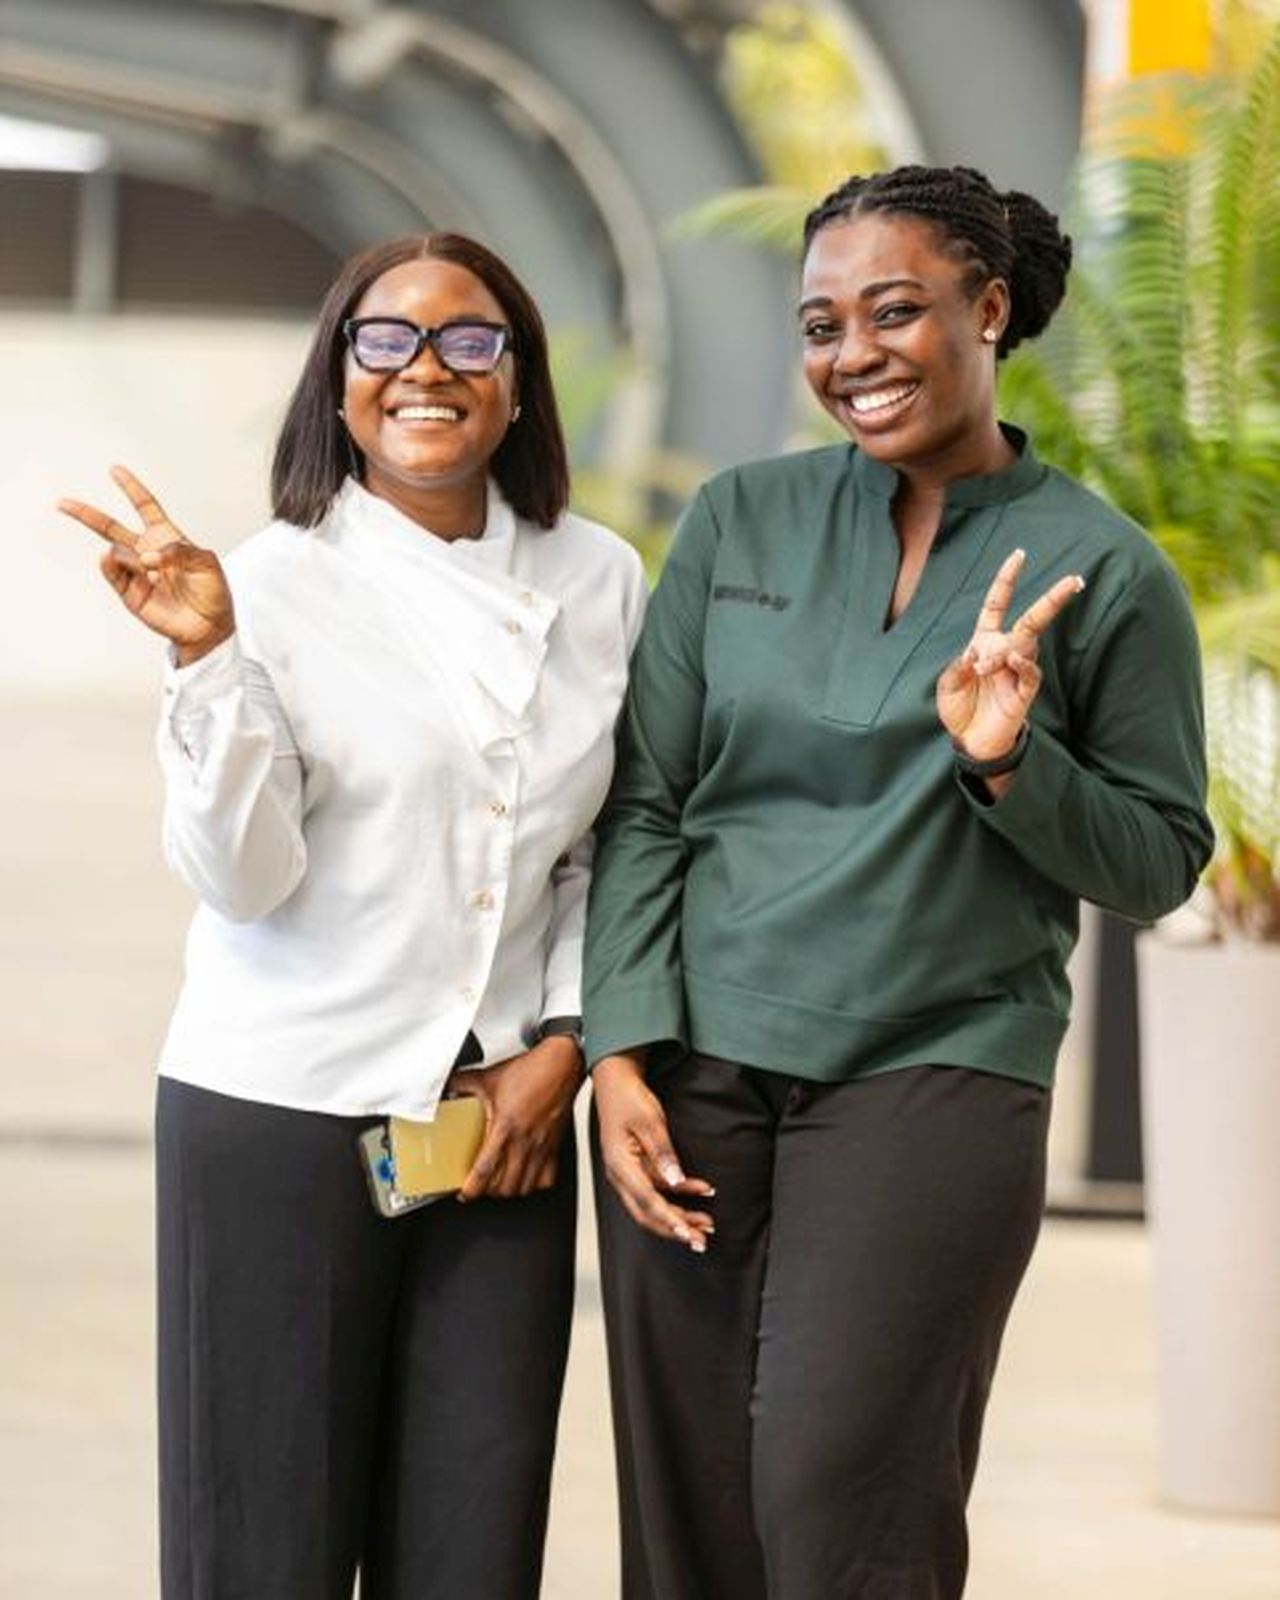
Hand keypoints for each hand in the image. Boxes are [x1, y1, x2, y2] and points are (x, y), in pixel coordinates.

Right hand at [58, 465, 234, 664]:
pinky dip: (111, 564)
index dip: (131, 488)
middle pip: (111, 527)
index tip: (115, 470)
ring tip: (152, 568)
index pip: (145, 506)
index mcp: (167, 538)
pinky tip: (109, 556)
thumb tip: (152, 555)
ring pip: (117, 552)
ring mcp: (136, 572)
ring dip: (132, 556)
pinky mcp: (131, 593)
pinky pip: (114, 575)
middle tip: (63, 503)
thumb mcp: (207, 563)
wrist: (210, 627)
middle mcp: (146, 552)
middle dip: (87, 514)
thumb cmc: (212, 592)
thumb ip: (183, 551)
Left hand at [451, 1035, 582, 1200]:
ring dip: (510, 1190)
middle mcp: (524, 1141)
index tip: (464, 1193)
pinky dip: (535, 1184)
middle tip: (479, 1185)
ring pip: (525, 1187)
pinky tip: (526, 1177)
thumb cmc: (530, 1071)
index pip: (485, 1170)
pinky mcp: (555, 1146)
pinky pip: (547, 1179)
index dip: (472, 1188)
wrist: (560, 1064)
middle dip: (489, 1192)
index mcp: (504, 1127)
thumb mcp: (489, 1076)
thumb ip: (463, 1083)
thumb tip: (446, 1086)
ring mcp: (541, 1146)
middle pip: (504, 1186)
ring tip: (500, 1184)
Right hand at [593, 1052, 714, 1253]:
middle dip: (674, 1229)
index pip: (646, 1201)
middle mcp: (620, 1175)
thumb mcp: (650, 1121)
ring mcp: (627, 1173)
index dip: (668, 1220)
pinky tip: (700, 1192)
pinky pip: (657, 1188)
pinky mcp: (636, 1168)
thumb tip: (676, 1182)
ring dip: (679, 1215)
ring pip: (652, 1205)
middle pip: (646, 1213)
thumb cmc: (629, 1098)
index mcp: (619, 1165)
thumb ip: (663, 1153)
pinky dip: (678, 1194)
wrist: (615, 1081)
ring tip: (706, 1224)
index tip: (687, 1235)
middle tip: (701, 1241)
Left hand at [937, 548, 1083, 761]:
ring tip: (985, 669)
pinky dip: (1023, 664)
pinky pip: (1031, 672)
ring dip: (1005, 651)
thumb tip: (976, 653)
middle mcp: (1006, 651)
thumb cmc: (959, 709)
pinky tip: (1013, 663)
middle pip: (1033, 619)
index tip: (1020, 555)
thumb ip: (958, 666)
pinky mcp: (1025, 692)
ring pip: (1025, 646)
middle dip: (1053, 599)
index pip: (998, 603)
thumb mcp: (947, 684)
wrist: (970, 741)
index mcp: (985, 642)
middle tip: (1076, 580)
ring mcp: (1018, 671)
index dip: (1007, 580)